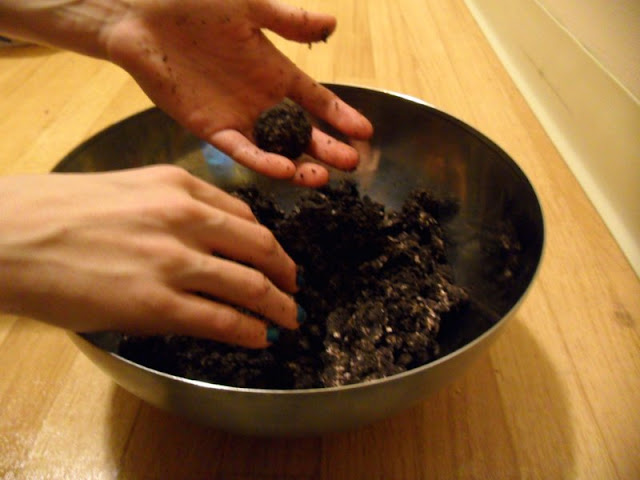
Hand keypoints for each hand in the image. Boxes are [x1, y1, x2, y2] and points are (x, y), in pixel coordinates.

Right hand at [0, 166, 301, 347]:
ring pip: (250, 285)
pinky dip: (249, 331)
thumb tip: (207, 240)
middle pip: (260, 247)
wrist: (9, 235)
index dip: (268, 241)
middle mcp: (186, 218)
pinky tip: (258, 338)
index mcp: (178, 186)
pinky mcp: (157, 304)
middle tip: (294, 288)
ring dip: (278, 306)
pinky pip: (222, 319)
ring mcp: (174, 261)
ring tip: (288, 318)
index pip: (244, 215)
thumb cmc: (58, 211)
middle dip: (286, 272)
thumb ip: (173, 209)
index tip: (275, 257)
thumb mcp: (128, 191)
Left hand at [102, 0, 373, 185]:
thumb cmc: (194, 4)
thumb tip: (332, 23)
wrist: (141, 12)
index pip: (316, 100)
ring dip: (300, 165)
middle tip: (351, 164)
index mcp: (275, 72)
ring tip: (322, 178)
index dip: (341, 116)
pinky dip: (263, 162)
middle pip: (302, 132)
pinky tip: (285, 170)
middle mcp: (261, 101)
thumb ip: (290, 22)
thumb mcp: (250, 8)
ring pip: (276, 149)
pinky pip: (242, 150)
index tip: (365, 133)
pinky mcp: (211, 128)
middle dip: (328, 148)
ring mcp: (237, 117)